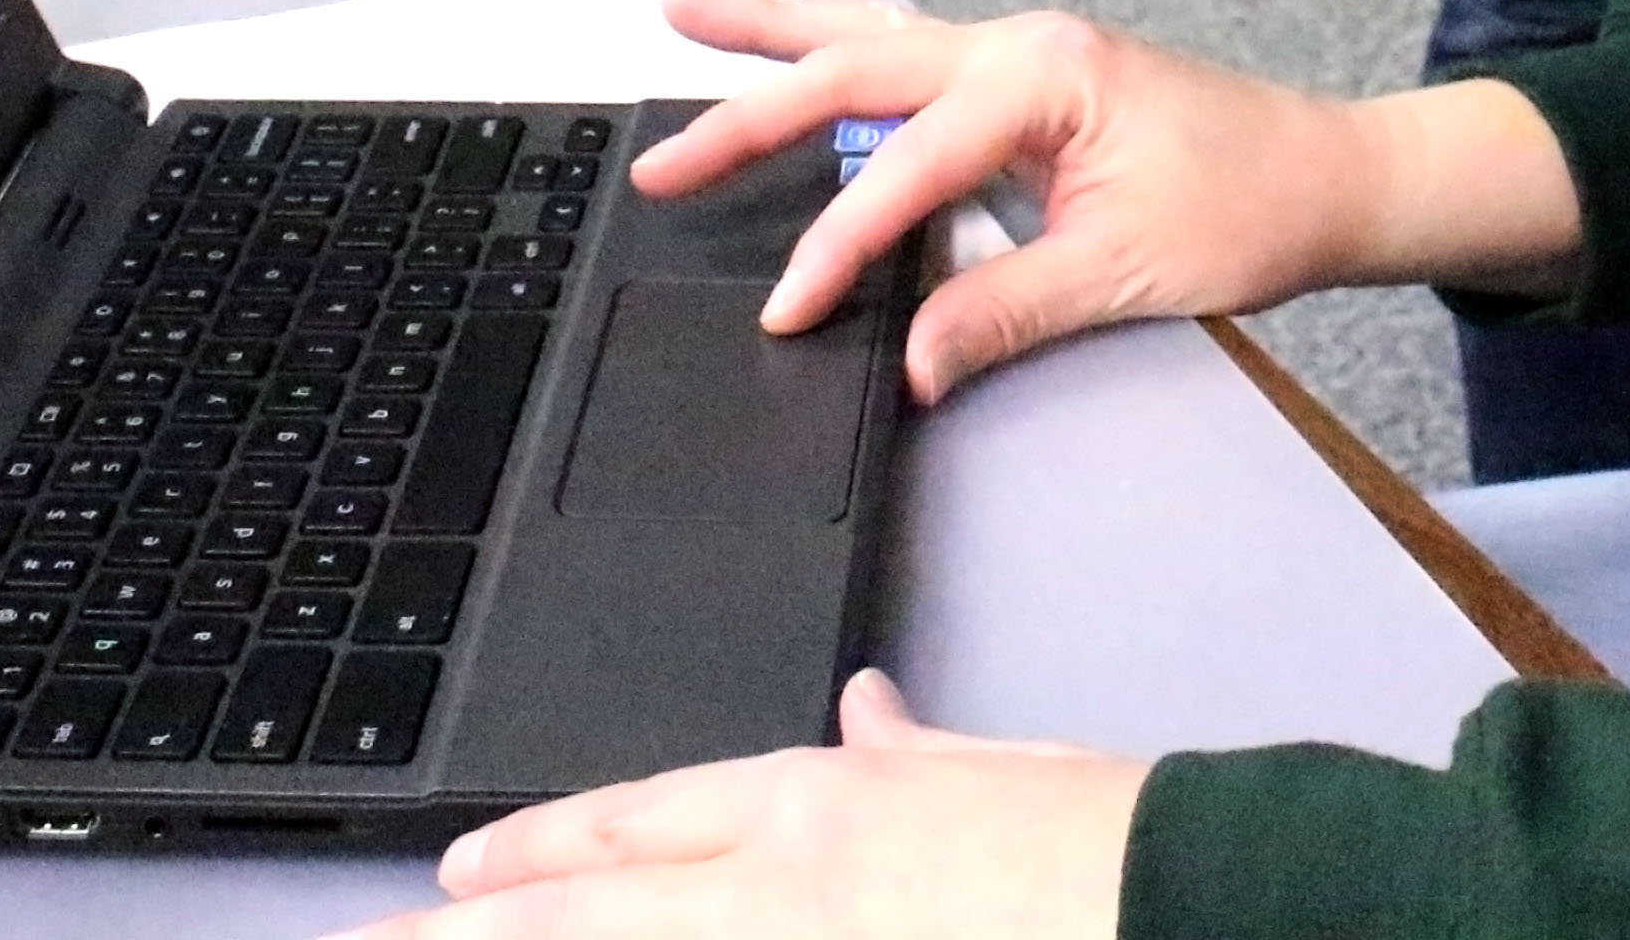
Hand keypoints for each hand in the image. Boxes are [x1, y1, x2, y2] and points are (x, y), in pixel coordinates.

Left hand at [325, 668, 1136, 939]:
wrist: (1177, 896)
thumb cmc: (1104, 840)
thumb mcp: (998, 768)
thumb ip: (916, 752)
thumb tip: (870, 712)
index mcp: (816, 807)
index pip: (632, 823)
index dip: (533, 853)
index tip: (453, 881)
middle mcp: (774, 890)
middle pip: (582, 911)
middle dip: (467, 934)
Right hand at [640, 0, 1584, 404]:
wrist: (1333, 177)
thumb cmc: (1251, 212)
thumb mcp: (1127, 274)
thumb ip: (1005, 311)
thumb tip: (905, 361)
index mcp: (1040, 76)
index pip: (906, 169)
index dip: (839, 246)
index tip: (783, 311)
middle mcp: (1019, 44)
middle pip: (857, 76)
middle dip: (752, 114)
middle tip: (660, 160)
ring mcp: (1022, 51)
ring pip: (872, 41)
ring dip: (777, 37)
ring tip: (680, 11)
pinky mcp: (1030, 77)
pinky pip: (913, 48)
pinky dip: (847, 36)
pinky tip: (804, 11)